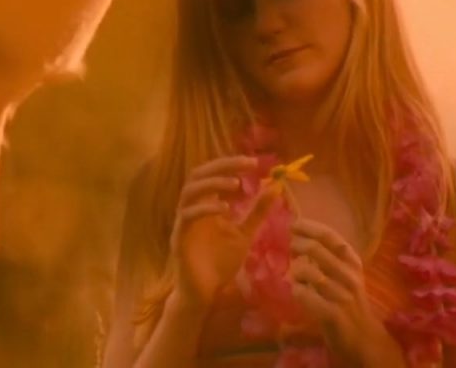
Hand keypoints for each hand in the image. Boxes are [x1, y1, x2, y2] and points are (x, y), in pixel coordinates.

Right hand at [170, 156, 281, 311]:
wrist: (205, 293)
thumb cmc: (220, 263)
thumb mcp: (245, 233)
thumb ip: (257, 212)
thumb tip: (275, 189)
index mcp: (206, 204)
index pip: (213, 174)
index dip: (232, 165)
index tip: (255, 163)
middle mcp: (192, 208)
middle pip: (198, 175)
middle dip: (223, 166)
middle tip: (248, 164)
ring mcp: (183, 222)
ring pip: (190, 191)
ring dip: (213, 184)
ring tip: (237, 184)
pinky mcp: (179, 237)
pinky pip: (187, 216)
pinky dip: (205, 208)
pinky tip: (225, 209)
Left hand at [288, 219, 405, 367]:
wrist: (363, 336)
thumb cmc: (349, 301)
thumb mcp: (345, 275)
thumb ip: (328, 258)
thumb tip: (301, 238)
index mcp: (353, 262)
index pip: (330, 236)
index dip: (310, 227)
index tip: (295, 224)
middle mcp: (350, 276)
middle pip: (316, 249)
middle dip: (297, 244)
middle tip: (292, 248)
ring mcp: (342, 295)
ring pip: (306, 272)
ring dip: (295, 271)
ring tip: (296, 276)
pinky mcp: (333, 314)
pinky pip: (303, 294)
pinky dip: (296, 290)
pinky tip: (300, 293)